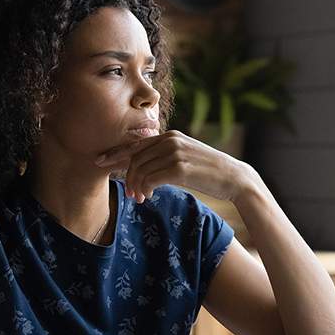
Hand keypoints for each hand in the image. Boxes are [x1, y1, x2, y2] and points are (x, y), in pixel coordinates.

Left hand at [94, 130, 256, 203]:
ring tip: (139, 198)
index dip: (115, 154)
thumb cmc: (207, 171)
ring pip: (140, 169)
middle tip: (130, 194)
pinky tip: (148, 196)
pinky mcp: (180, 168)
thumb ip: (164, 157)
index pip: (136, 144)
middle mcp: (171, 140)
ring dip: (136, 187)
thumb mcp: (184, 158)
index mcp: (170, 136)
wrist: (234, 178)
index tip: (100, 162)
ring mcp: (175, 153)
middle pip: (135, 158)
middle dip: (127, 177)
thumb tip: (141, 168)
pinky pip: (150, 179)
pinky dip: (144, 189)